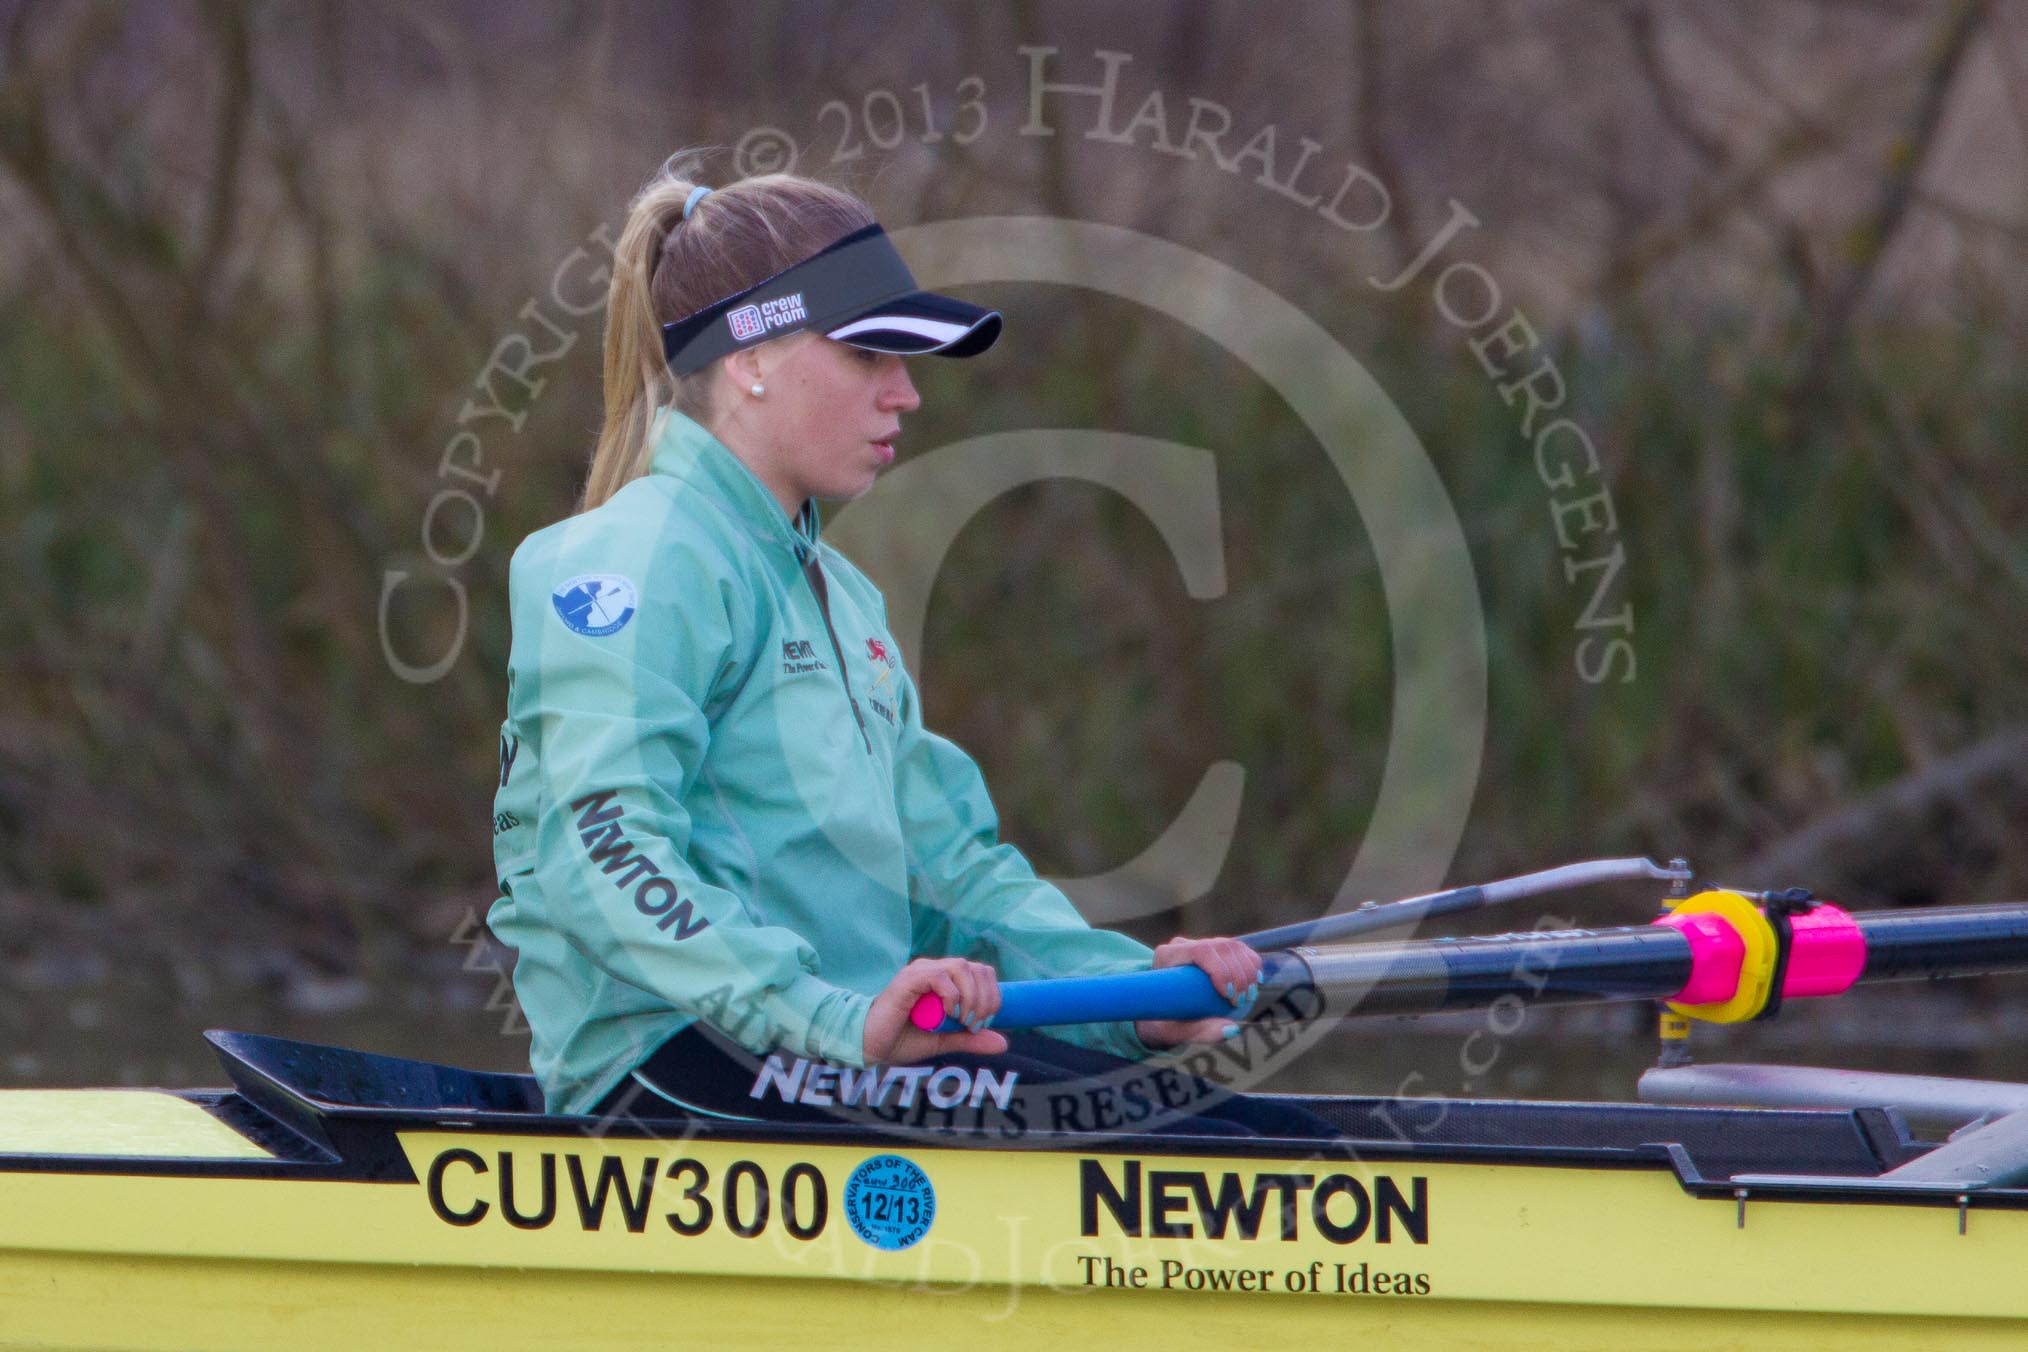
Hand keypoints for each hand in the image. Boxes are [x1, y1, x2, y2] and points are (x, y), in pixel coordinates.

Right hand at [862, 957, 1009, 1063]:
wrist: (870, 1045)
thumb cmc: (902, 1039)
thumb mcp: (944, 1041)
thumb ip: (970, 1039)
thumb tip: (1003, 1043)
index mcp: (944, 980)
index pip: (982, 972)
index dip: (993, 995)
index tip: (985, 1023)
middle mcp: (934, 970)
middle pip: (976, 968)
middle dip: (986, 998)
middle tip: (975, 1025)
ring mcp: (920, 972)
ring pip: (961, 967)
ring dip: (971, 997)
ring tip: (963, 1021)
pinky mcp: (908, 979)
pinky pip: (939, 975)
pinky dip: (952, 995)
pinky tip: (948, 1014)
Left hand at [1135, 936, 1261, 1048]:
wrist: (1158, 1015)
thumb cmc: (1163, 1023)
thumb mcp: (1175, 1032)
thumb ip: (1201, 1032)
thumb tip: (1233, 1028)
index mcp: (1167, 956)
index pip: (1201, 951)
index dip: (1221, 969)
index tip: (1227, 995)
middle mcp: (1183, 946)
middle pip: (1221, 947)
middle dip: (1238, 975)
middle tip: (1240, 1001)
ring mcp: (1200, 945)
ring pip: (1233, 946)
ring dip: (1248, 971)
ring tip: (1247, 996)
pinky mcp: (1213, 950)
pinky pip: (1239, 949)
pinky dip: (1252, 964)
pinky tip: (1255, 982)